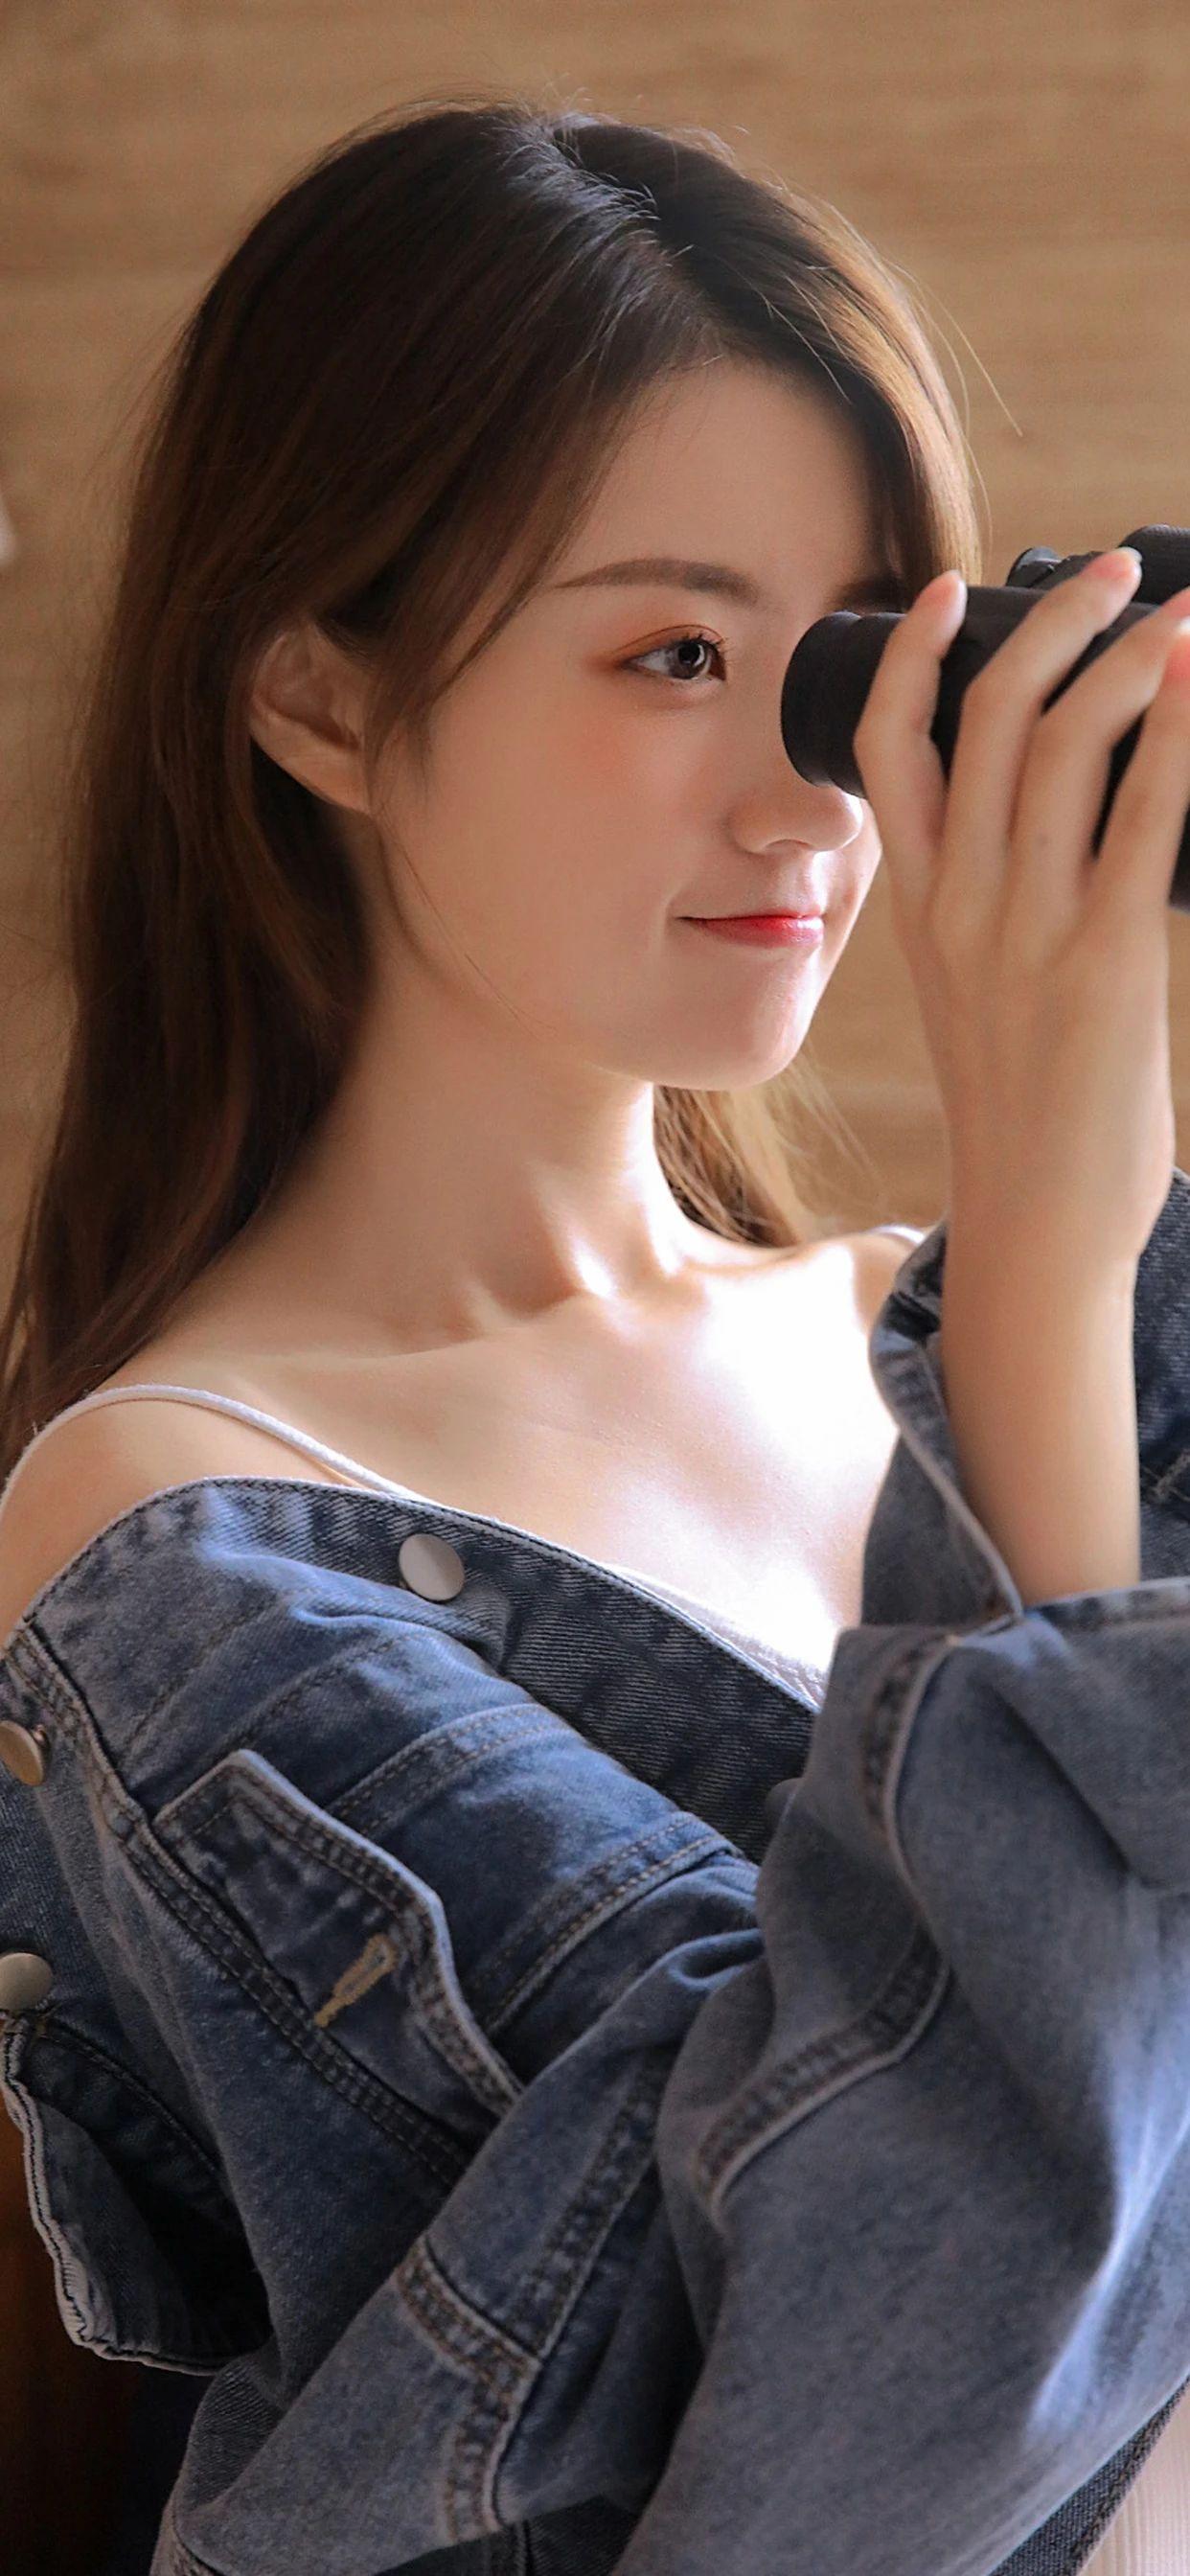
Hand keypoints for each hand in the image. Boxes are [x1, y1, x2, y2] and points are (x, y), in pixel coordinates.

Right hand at [852, 548, 1189, 1281]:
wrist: (1037, 1226)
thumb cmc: (1025, 1118)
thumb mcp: (978, 998)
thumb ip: (999, 914)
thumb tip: (1074, 835)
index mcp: (920, 911)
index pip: (888, 750)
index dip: (913, 656)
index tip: (951, 594)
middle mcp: (961, 907)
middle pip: (992, 719)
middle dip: (1057, 622)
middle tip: (1117, 572)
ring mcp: (1026, 932)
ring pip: (1065, 745)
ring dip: (1132, 655)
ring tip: (1180, 614)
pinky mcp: (1104, 962)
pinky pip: (1145, 815)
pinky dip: (1179, 732)